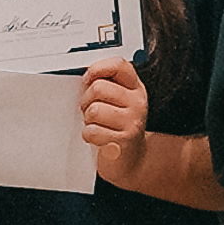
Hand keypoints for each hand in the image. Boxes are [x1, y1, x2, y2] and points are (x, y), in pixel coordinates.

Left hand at [78, 60, 152, 182]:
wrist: (130, 159)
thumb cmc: (117, 128)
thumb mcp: (117, 102)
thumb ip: (104, 85)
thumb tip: (86, 76)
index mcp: (135, 88)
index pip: (119, 65)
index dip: (98, 68)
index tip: (89, 79)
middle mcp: (137, 102)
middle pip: (98, 87)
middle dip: (86, 100)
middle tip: (90, 110)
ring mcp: (132, 121)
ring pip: (93, 110)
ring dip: (88, 120)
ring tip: (96, 124)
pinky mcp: (123, 140)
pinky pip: (92, 131)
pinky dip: (89, 135)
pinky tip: (98, 137)